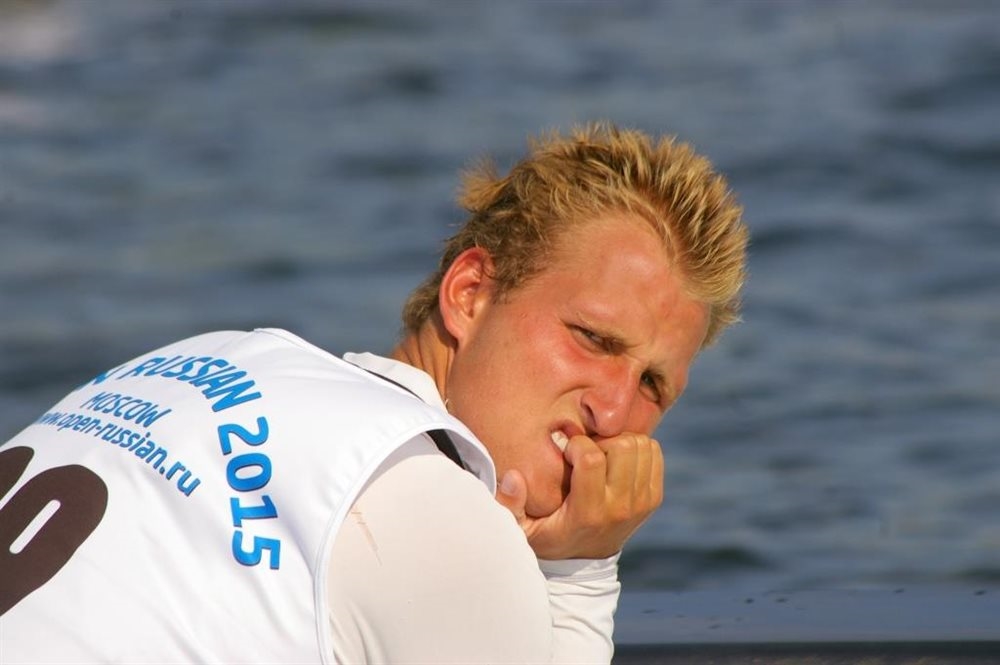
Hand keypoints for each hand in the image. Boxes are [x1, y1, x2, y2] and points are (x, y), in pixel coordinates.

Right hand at [495, 433, 663, 558]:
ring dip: (619, 443)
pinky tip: (617, 461)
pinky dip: (636, 449)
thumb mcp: (520, 530)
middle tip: (587, 452)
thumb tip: (513, 476)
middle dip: (602, 440)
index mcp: (588, 512)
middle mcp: (620, 507)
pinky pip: (653, 453)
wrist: (584, 563)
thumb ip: (509, 505)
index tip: (567, 453)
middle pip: (623, 446)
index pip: (591, 458)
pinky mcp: (653, 498)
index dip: (576, 444)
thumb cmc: (548, 537)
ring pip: (641, 445)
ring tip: (601, 456)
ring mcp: (641, 503)